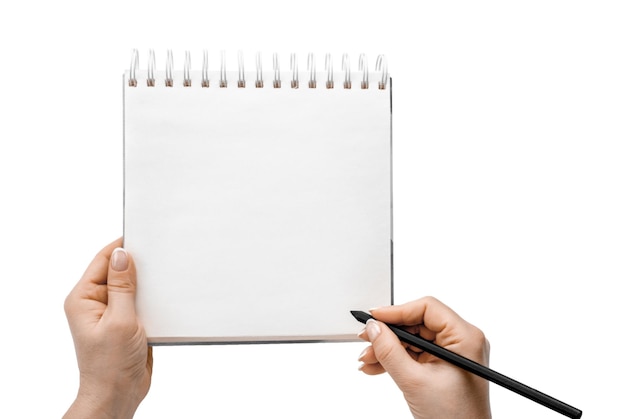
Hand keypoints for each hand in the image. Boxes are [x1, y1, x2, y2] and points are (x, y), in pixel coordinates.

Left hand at [63, 238, 151, 418]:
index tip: (143, 235)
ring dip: (148, 283)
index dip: (122, 247)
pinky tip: (167, 297)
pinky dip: (153, 298)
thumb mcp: (119, 321)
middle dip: (139, 264)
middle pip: (119, 271)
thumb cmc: (110, 365)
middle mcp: (96, 302)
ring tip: (167, 276)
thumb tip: (122, 255)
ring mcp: (112, 312)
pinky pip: (141, 301)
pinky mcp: (127, 322)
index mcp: (84, 298)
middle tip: (161, 255)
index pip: (103, 260)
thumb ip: (122, 286)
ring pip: (133, 286)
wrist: (118, 395)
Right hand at [357, 296, 490, 418]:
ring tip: (367, 359)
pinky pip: (415, 354)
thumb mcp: (414, 381)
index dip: (397, 311)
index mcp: (465, 337)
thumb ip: (390, 351)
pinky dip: (395, 359)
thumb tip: (374, 328)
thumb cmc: (455, 418)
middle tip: (365, 340)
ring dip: (387, 348)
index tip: (374, 317)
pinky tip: (375, 366)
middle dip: (388, 334)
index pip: (427, 308)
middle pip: (417, 323)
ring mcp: (452, 354)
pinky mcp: (443, 366)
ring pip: (412, 339)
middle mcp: (461, 341)